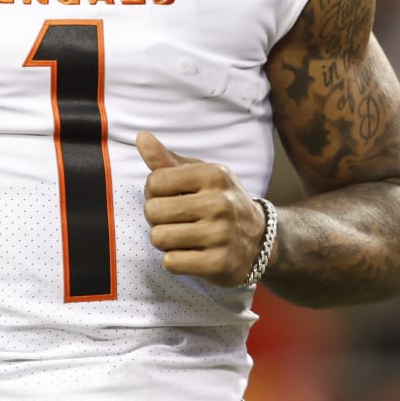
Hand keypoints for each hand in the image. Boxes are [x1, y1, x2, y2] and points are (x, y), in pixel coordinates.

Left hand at [136, 130, 266, 287]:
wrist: (258, 240)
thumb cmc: (220, 201)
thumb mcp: (200, 175)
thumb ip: (167, 159)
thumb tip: (141, 137)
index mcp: (214, 175)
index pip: (155, 182)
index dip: (154, 192)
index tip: (169, 197)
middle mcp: (220, 203)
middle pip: (153, 211)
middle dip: (157, 218)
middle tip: (175, 219)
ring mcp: (221, 234)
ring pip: (159, 238)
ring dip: (164, 240)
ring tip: (182, 236)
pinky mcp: (219, 263)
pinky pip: (171, 262)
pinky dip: (175, 260)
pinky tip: (191, 253)